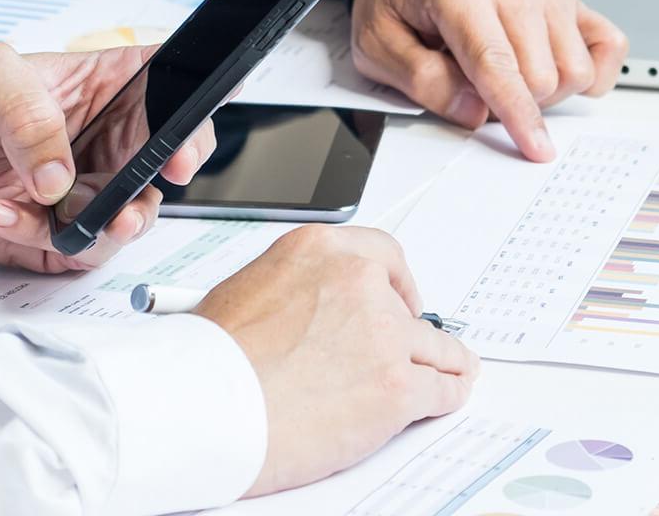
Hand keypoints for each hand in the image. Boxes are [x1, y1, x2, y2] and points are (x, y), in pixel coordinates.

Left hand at [0, 42, 215, 271]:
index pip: (174, 92)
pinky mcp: (71, 231)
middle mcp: (116, 139)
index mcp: (114, 86)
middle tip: (137, 195)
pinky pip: (79, 247)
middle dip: (164, 183)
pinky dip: (41, 238)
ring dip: (112, 225)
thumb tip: (58, 174)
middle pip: (170, 159)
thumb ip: (27, 113)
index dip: (192, 118)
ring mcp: (97, 187)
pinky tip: (4, 212)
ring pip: (135, 214)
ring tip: (73, 219)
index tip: (179, 149)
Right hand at [194, 225, 479, 495]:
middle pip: (406, 306)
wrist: (203, 407)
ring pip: (434, 347)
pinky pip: (441, 387)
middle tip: (415, 344)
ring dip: (445, 361)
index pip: (382, 255)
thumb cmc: (209, 361)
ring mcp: (383, 334)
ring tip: (455, 370)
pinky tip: (450, 394)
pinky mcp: (397, 386)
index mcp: (319, 251)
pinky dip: (448, 394)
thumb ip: (296, 293)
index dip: (398, 282)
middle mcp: (358, 283)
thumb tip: (313, 316)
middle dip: (412, 328)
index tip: (403, 296)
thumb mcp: (248, 291)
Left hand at [352, 0, 627, 162]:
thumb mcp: (379, 46)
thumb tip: (473, 111)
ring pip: (576, 68)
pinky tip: (555, 70)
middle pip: (543, 76)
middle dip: (515, 103)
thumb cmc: (400, 2)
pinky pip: (608, 45)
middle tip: (478, 93)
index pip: (496, 64)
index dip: (516, 113)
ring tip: (509, 77)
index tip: (533, 146)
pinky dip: (591, 70)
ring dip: (547, 91)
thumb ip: (423, 80)